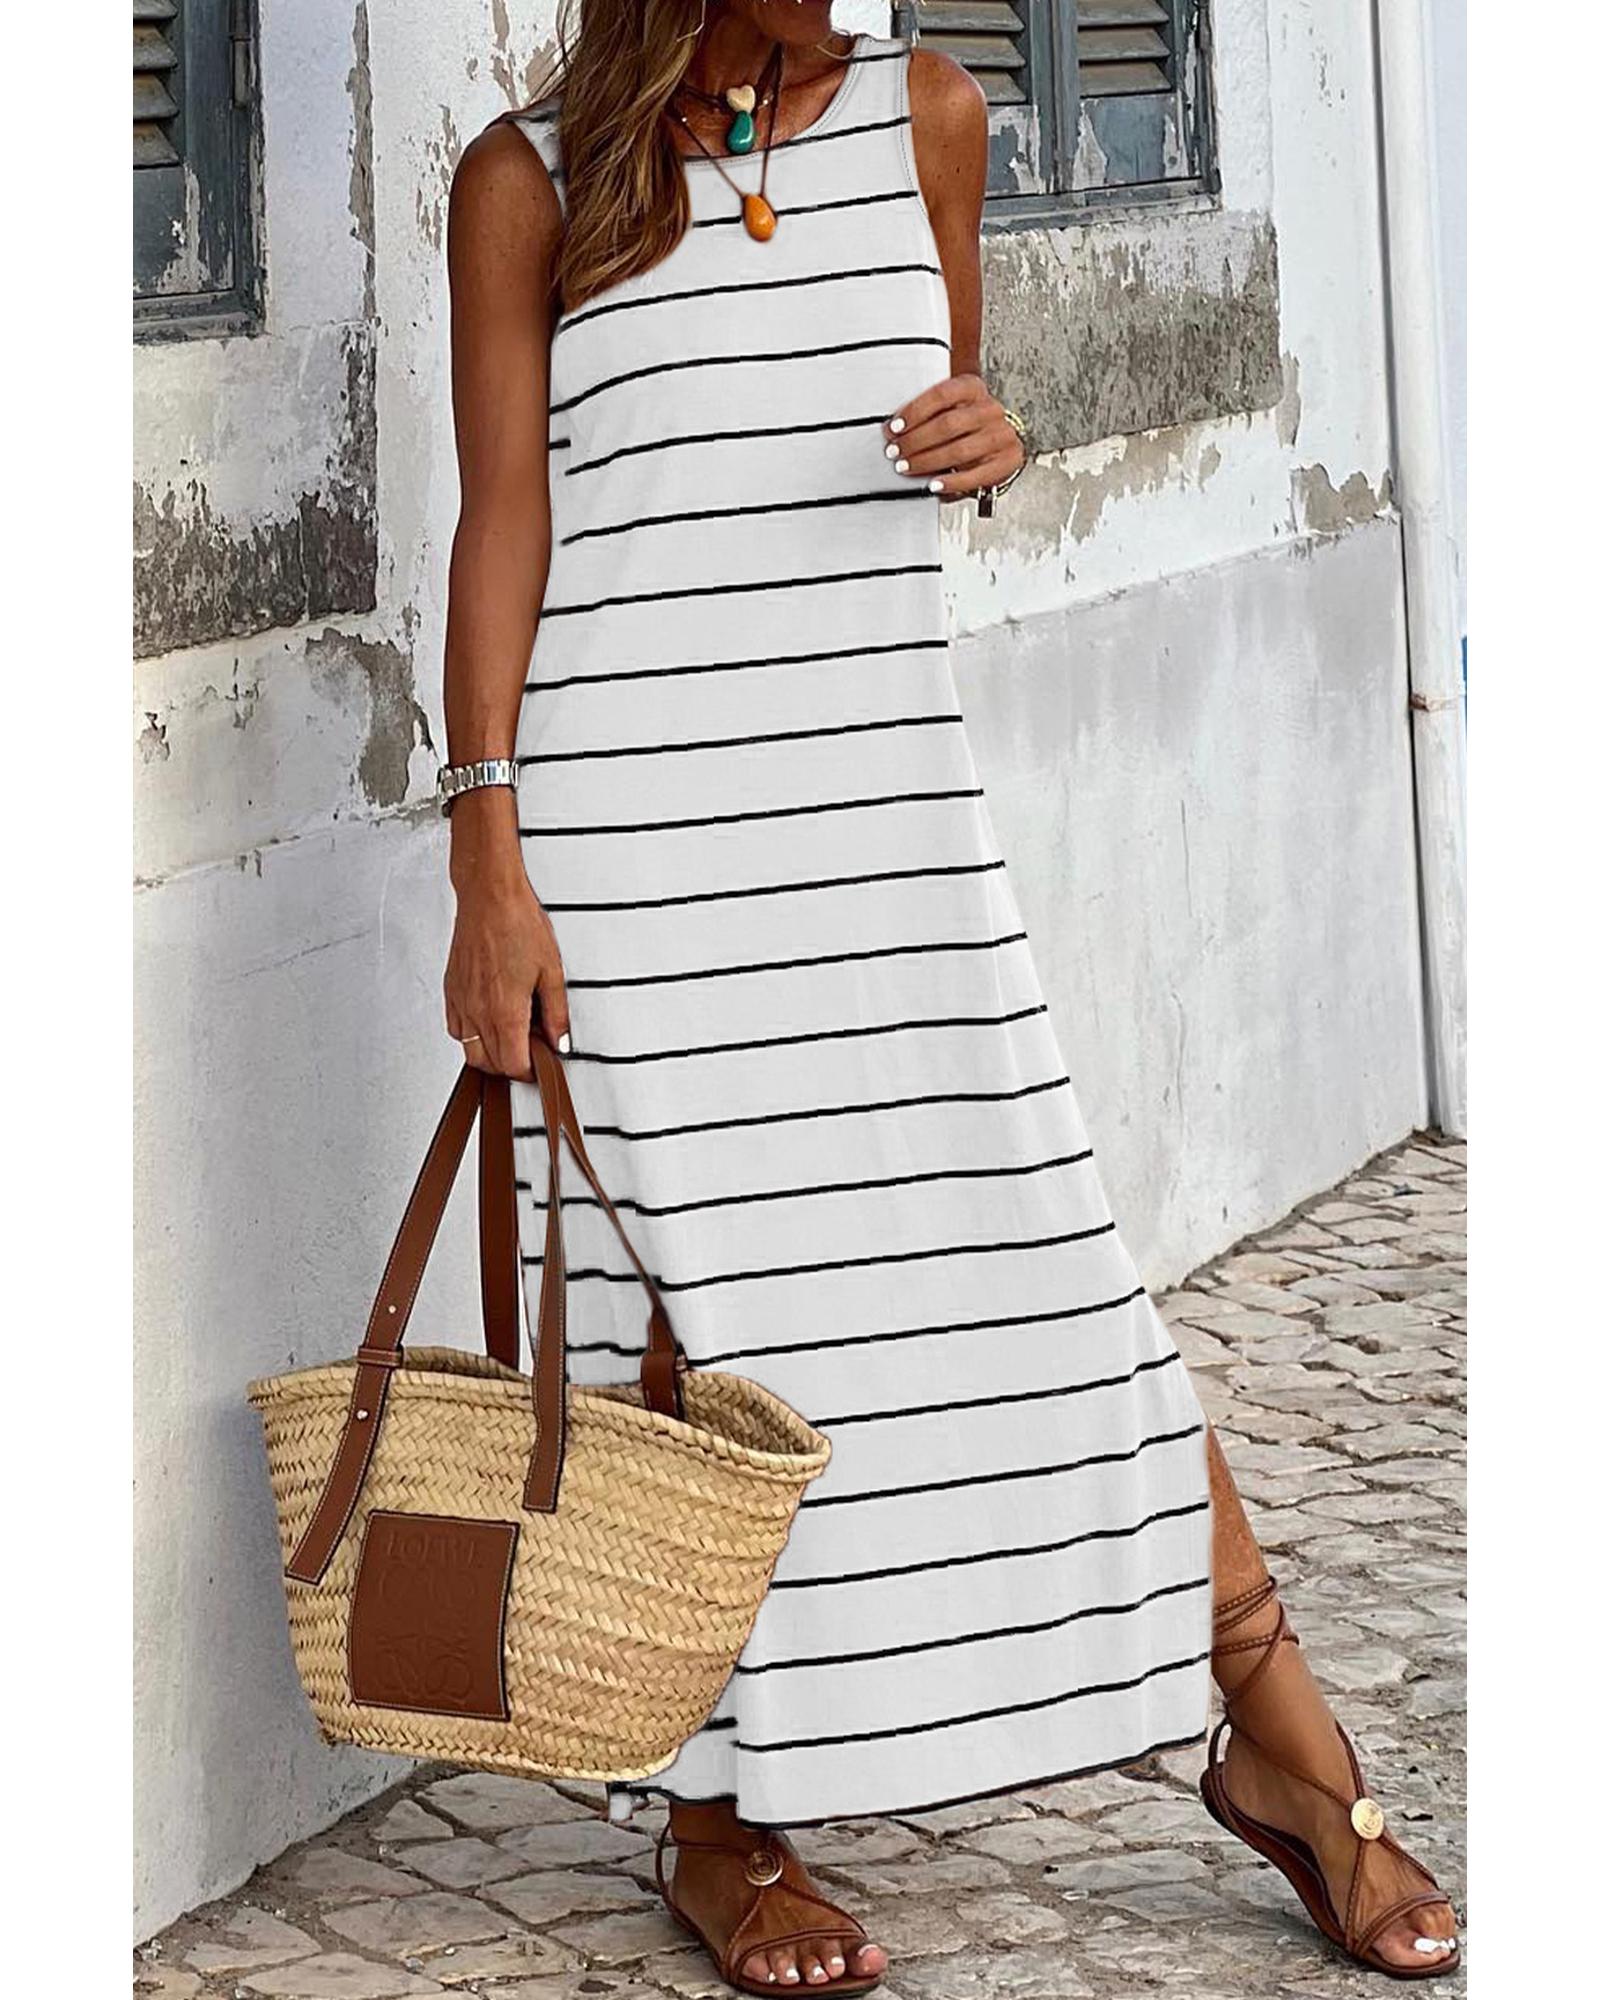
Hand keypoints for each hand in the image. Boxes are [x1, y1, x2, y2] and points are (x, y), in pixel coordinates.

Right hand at [443, 803, 568, 1077]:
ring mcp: (461, 1002)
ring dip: (491, 1053)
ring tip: (512, 1035)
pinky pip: (456, 1029)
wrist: (488, 896)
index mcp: (505, 1012)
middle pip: (491, 1065)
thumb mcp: (552, 971)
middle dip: (513, 1065)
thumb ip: (556, 1013)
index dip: (531, 1071)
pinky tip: (489, 1020)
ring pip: (470, 1051)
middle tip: (532, 1049)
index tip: (542, 1063)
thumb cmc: (518, 924)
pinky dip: (472, 1036)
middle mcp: (478, 1012)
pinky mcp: (451, 991)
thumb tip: (560, 1040)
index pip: (514, 1065)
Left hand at [883, 375, 1023, 500]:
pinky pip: (975, 475)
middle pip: (948, 424)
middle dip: (916, 441)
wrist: (998, 442)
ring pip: (959, 450)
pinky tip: (933, 485)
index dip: (915, 412)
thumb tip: (893, 432)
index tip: (894, 428)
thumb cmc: (965, 426)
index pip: (941, 394)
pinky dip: (951, 482)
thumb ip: (926, 415)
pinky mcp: (1007, 460)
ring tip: (907, 468)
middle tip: (895, 453)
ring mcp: (1001, 435)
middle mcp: (990, 409)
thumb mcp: (949, 409)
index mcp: (973, 388)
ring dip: (927, 462)